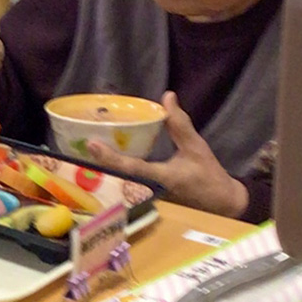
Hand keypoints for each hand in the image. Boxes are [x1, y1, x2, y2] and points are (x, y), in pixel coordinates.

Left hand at [81, 92, 248, 217]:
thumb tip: (167, 97)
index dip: (110, 158)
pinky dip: (113, 173)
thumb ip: (179, 124)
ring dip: (102, 169)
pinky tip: (102, 159)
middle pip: (116, 178)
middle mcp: (150, 190)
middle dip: (97, 163)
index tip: (92, 145)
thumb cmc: (209, 176)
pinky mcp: (146, 199)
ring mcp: (147, 198)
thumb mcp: (196, 147)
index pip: (131, 168)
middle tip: (78, 144)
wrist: (223, 205)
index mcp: (162, 177)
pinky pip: (125, 186)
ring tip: (83, 149)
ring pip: (118, 184)